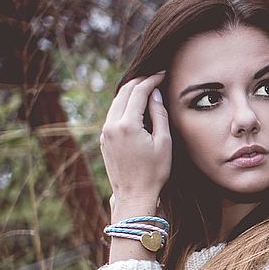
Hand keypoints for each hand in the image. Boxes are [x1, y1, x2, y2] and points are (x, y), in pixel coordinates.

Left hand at [100, 72, 171, 200]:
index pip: (139, 92)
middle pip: (124, 93)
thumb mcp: (164, 143)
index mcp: (127, 125)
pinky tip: (135, 107)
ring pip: (116, 102)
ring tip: (146, 88)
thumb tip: (155, 95)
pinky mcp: (104, 140)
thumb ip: (159, 115)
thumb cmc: (154, 172)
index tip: (162, 74)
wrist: (134, 195)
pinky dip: (124, 105)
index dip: (151, 80)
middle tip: (154, 77)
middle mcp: (112, 125)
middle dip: (140, 82)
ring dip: (130, 93)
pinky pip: (113, 115)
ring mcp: (105, 132)